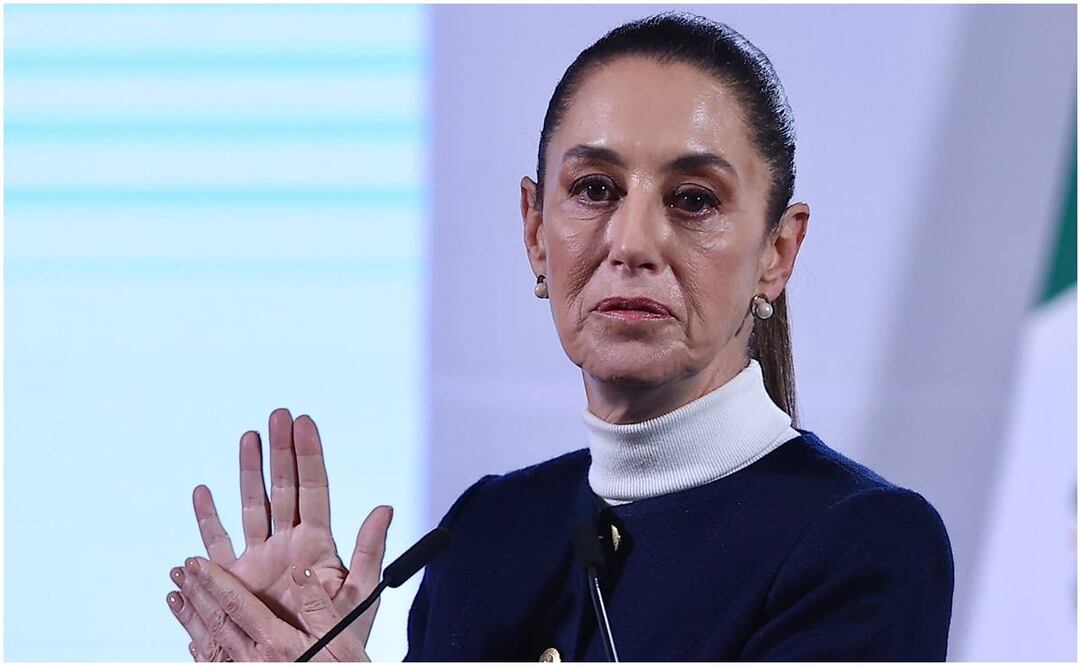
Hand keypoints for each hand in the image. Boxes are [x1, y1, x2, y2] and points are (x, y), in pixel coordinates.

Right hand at [166, 408, 391, 659]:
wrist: (306, 662)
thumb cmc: (341, 635)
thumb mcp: (360, 592)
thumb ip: (370, 549)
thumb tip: (385, 507)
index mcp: (318, 543)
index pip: (314, 487)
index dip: (308, 454)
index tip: (303, 420)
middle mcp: (288, 543)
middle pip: (283, 487)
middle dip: (280, 450)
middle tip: (277, 414)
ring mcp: (260, 558)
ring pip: (252, 505)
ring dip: (248, 471)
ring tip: (248, 436)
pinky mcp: (235, 579)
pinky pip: (218, 543)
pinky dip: (208, 518)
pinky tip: (203, 491)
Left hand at [170, 554, 368, 660]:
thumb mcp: (341, 638)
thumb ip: (317, 605)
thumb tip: (300, 573)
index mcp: (276, 643)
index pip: (237, 605)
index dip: (215, 582)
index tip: (197, 564)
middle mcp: (256, 660)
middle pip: (217, 621)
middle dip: (197, 592)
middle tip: (180, 572)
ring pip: (211, 643)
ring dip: (190, 617)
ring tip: (176, 597)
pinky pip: (216, 664)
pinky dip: (200, 649)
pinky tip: (192, 642)